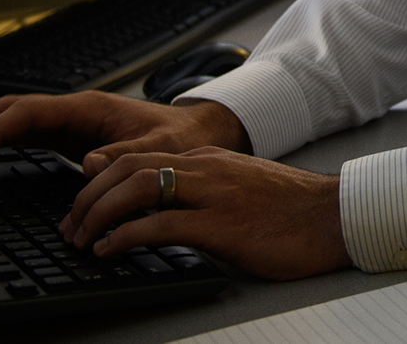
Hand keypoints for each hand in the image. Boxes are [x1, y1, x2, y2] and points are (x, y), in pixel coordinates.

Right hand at [0, 91, 250, 174]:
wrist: (197, 132)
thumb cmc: (180, 138)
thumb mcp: (159, 150)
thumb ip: (125, 156)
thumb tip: (88, 163)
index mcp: (88, 108)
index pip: (28, 114)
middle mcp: (73, 111)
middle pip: (10, 110)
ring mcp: (68, 122)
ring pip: (13, 120)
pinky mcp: (69, 137)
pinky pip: (24, 135)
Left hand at [59, 148, 349, 279]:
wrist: (336, 217)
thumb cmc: (294, 211)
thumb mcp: (242, 188)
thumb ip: (205, 190)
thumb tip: (168, 208)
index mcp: (210, 159)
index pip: (138, 156)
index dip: (100, 179)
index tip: (82, 205)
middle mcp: (207, 169)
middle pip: (127, 167)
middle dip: (88, 196)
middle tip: (70, 224)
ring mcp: (214, 194)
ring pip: (137, 188)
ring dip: (99, 214)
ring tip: (82, 238)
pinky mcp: (222, 225)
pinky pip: (160, 224)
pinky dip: (125, 236)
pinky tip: (110, 250)